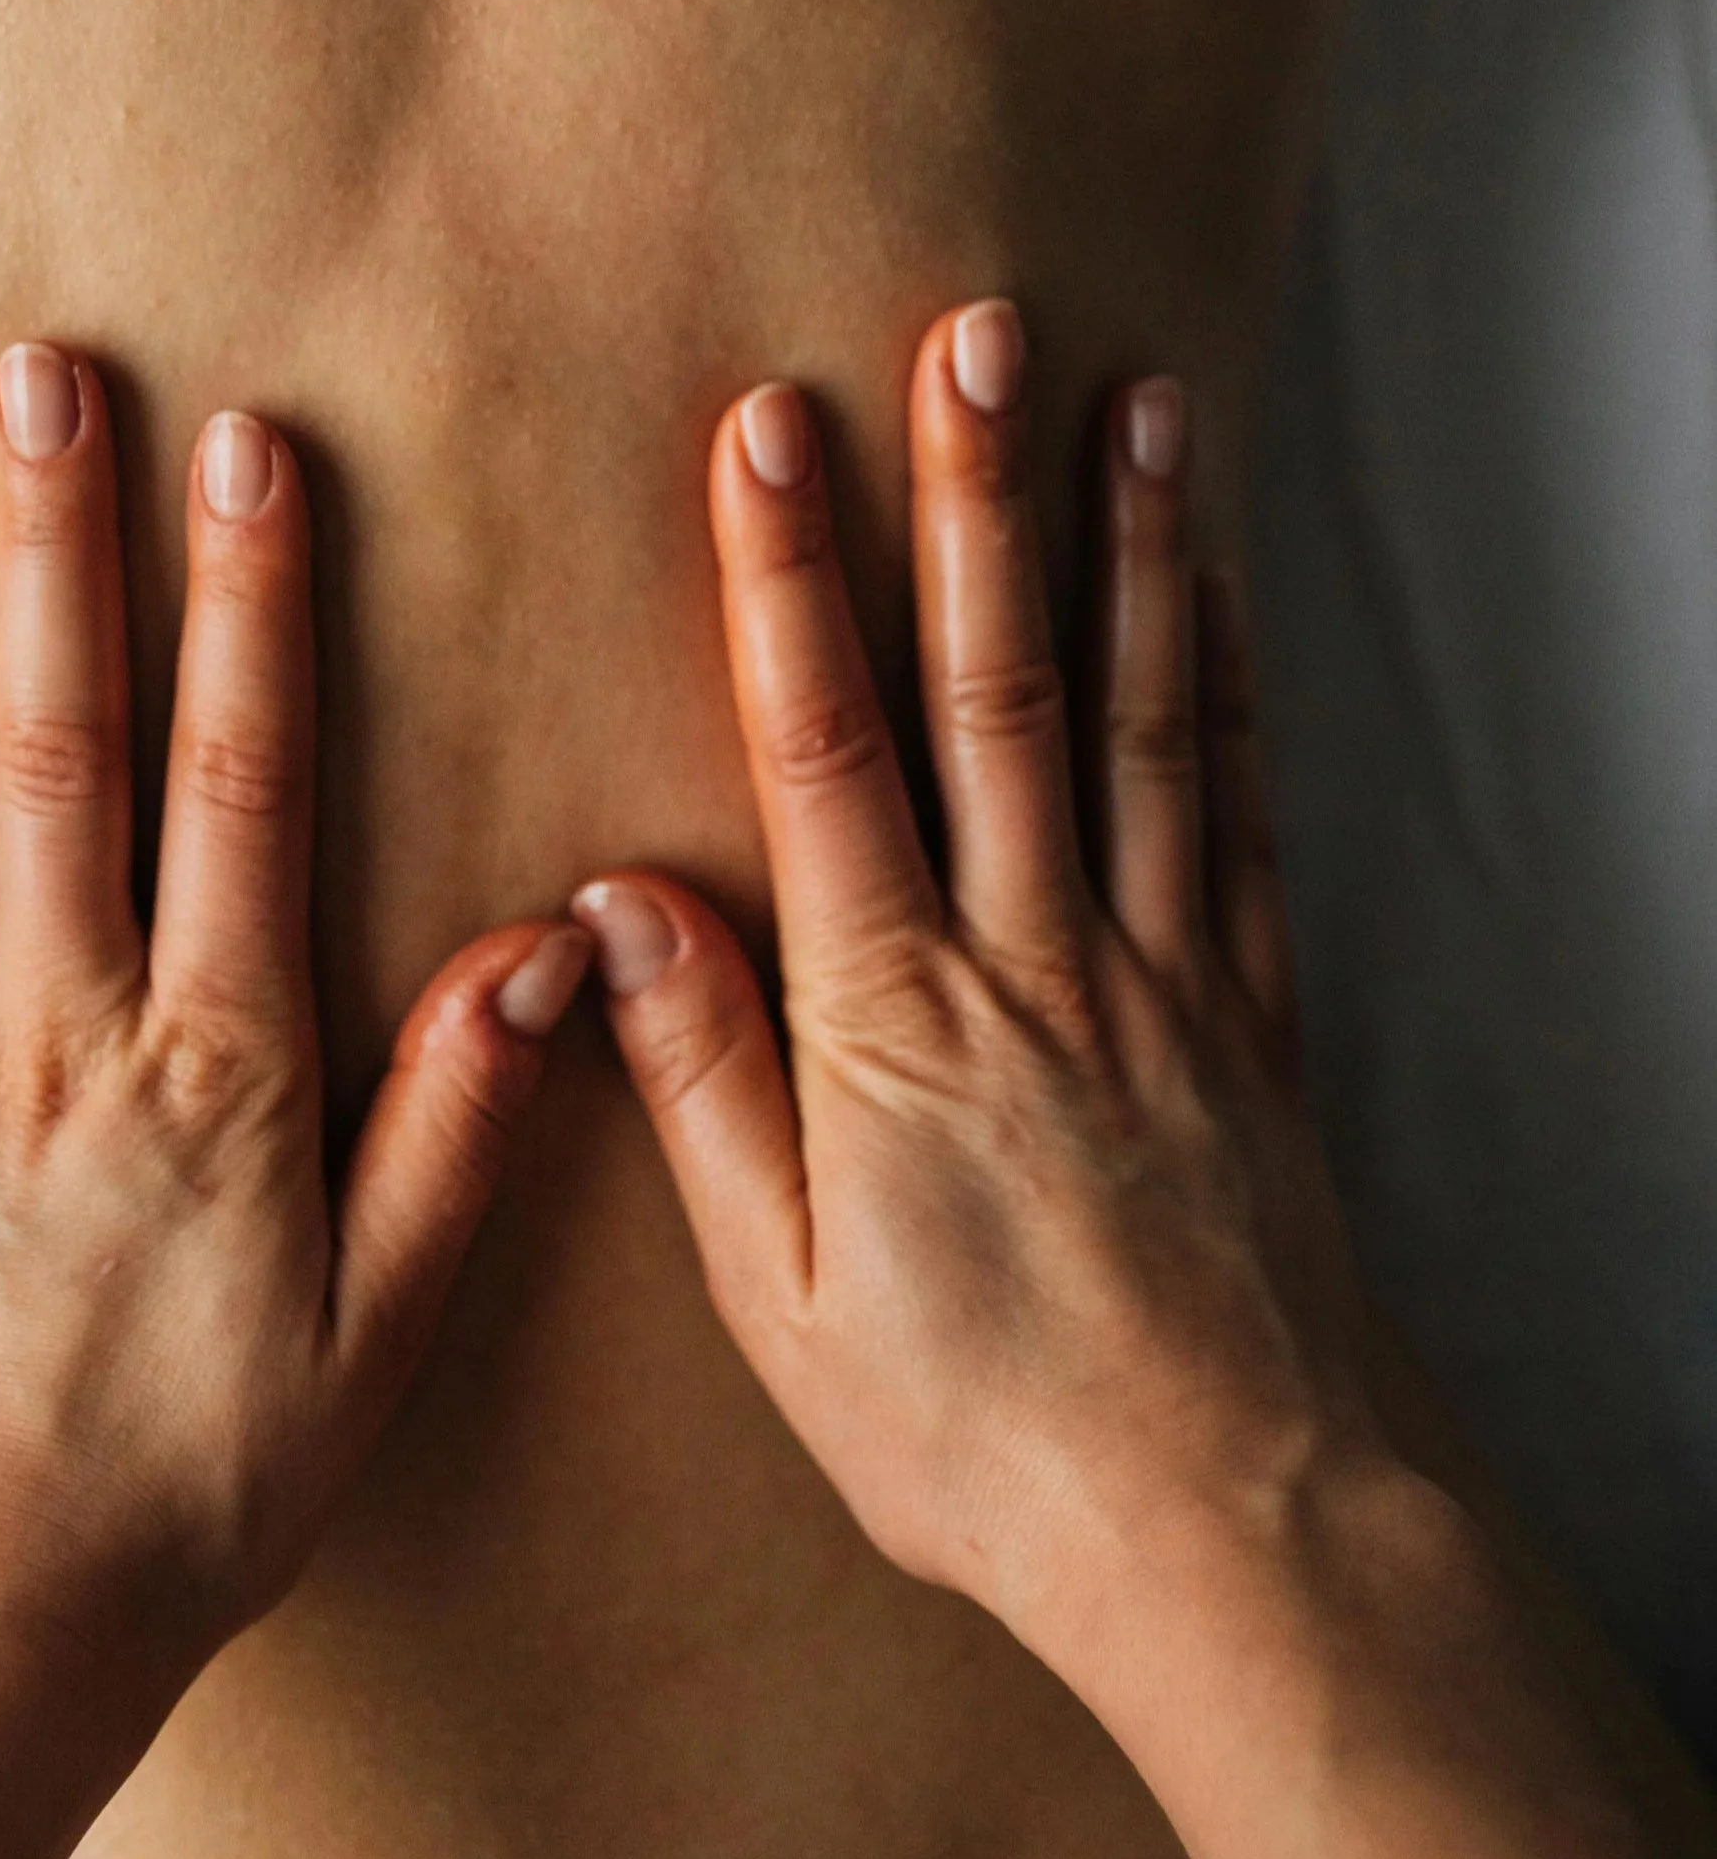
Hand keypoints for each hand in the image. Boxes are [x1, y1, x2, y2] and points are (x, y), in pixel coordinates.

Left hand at [0, 347, 591, 1745]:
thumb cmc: (183, 1493)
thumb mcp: (373, 1340)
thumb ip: (457, 1131)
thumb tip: (553, 945)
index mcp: (210, 1065)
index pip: (237, 784)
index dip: (247, 605)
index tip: (249, 450)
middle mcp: (54, 1028)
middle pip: (58, 743)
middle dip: (56, 548)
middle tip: (41, 377)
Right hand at [572, 303, 1384, 1671]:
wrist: (1237, 1526)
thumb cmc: (984, 1433)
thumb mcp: (787, 1296)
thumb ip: (701, 1080)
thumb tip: (608, 897)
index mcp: (896, 1016)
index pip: (828, 747)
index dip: (789, 576)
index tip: (766, 425)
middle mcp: (1035, 955)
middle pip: (997, 685)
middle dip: (972, 496)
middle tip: (969, 332)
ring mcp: (1159, 968)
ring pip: (1141, 716)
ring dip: (1128, 545)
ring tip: (1130, 396)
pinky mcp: (1250, 1010)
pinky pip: (1241, 811)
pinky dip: (1231, 680)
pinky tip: (1217, 583)